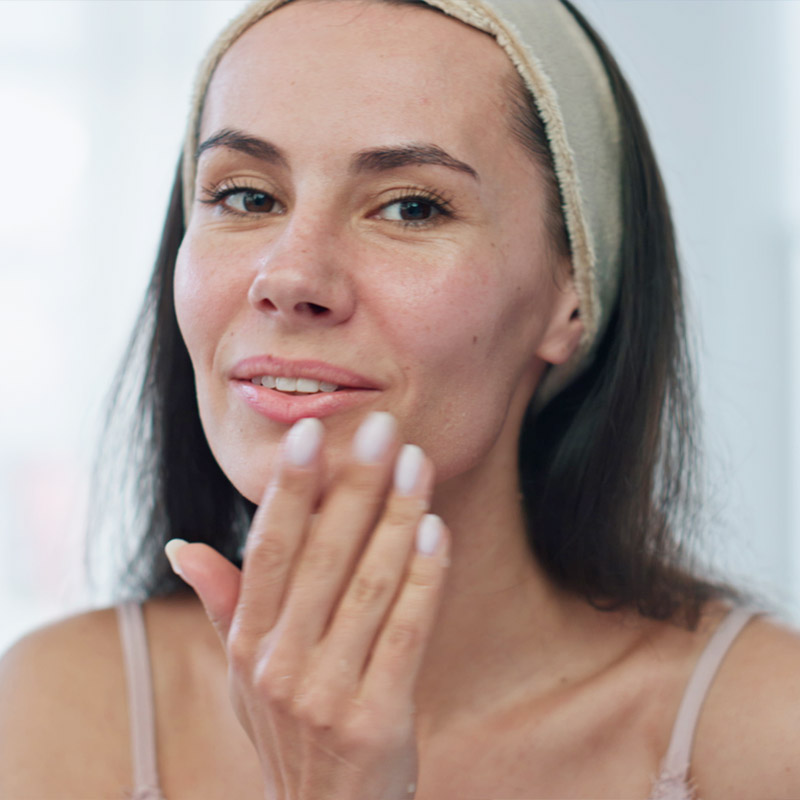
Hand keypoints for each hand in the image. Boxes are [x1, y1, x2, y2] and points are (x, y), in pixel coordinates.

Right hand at [165, 412, 450, 799]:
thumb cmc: (288, 730)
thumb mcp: (241, 673)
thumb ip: (224, 603)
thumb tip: (182, 546)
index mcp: (247, 644)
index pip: (268, 550)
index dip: (289, 490)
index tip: (311, 432)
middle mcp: (278, 665)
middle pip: (323, 557)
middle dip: (355, 486)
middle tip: (385, 429)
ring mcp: (326, 695)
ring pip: (369, 586)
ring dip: (397, 519)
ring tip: (419, 464)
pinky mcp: (375, 720)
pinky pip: (405, 634)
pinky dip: (424, 579)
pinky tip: (438, 531)